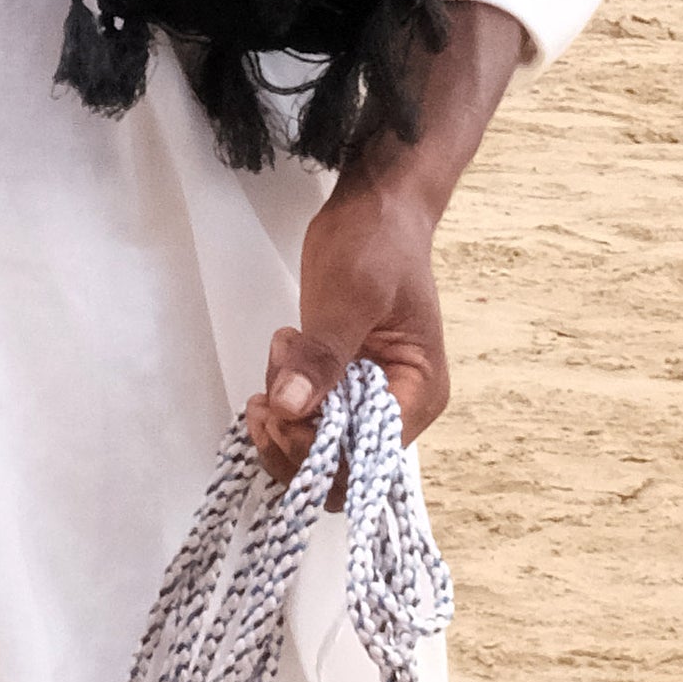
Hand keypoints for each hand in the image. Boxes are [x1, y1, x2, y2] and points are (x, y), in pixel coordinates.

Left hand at [248, 173, 447, 485]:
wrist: (374, 210)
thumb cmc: (376, 244)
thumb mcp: (350, 296)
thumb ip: (324, 354)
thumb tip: (291, 407)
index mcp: (417, 394)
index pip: (367, 459)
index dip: (319, 449)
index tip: (283, 409)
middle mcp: (396, 409)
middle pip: (340, 471)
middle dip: (293, 442)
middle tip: (265, 398)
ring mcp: (363, 401)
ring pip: (315, 453)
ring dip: (281, 425)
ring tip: (275, 363)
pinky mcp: (337, 387)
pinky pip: (305, 423)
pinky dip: (280, 408)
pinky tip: (276, 363)